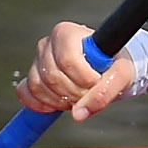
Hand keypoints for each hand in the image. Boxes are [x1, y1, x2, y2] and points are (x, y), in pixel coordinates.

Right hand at [18, 22, 135, 119]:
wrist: (108, 67)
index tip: (97, 81)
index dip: (83, 79)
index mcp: (67, 33)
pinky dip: (39, 104)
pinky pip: (25, 92)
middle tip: (90, 93)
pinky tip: (56, 105)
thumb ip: (105, 92)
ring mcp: (38, 60)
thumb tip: (79, 114)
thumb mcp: (121, 75)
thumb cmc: (114, 65)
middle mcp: (48, 43)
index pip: (68, 61)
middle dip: (74, 93)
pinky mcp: (32, 75)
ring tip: (78, 97)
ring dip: (60, 100)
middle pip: (53, 77)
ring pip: (38, 86)